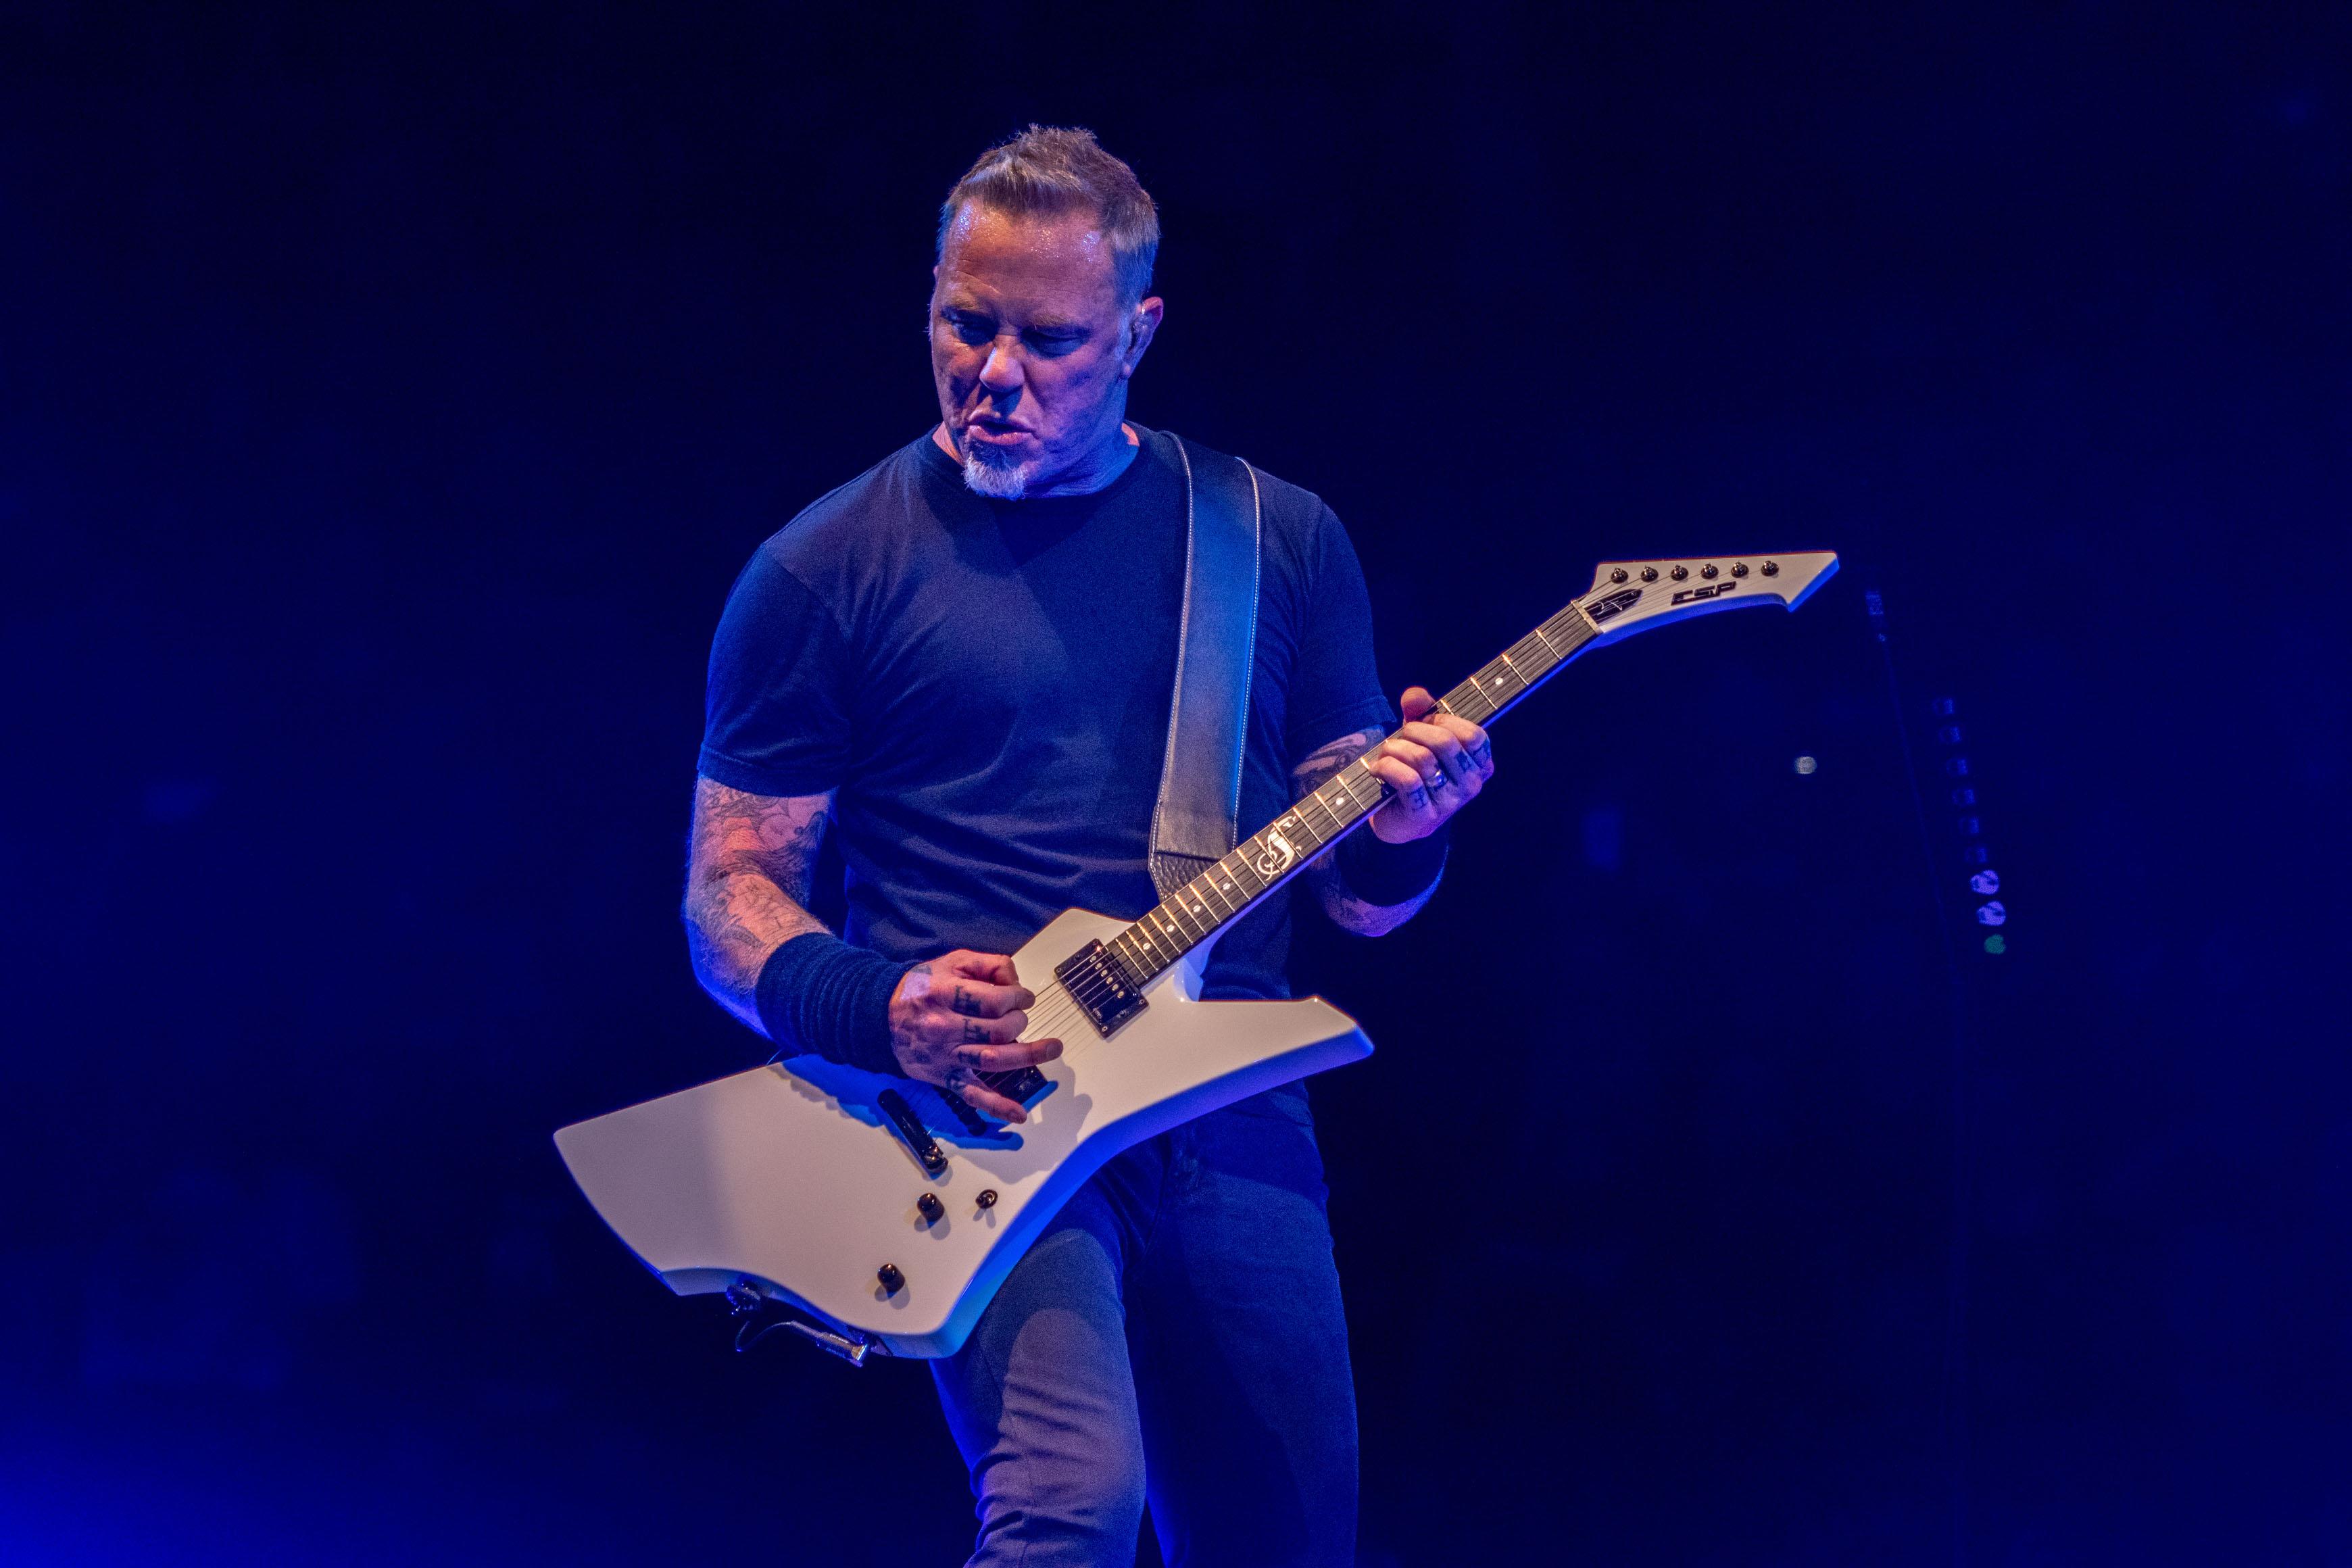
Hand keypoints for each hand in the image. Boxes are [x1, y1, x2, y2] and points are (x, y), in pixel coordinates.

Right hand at [888, 949, 1062, 1122]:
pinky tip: (1018, 1113)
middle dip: (1019, 1021)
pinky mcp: (944, 1076)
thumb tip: (1014, 979)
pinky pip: (972, 1094)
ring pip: (993, 1059)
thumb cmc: (921, 988)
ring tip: (1052, 1049)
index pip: (996, 1000)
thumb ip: (987, 964)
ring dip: (1027, 1055)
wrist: (880, 1017)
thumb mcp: (951, 962)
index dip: (1018, 998)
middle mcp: (945, 1026)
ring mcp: (946, 1055)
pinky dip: (997, 1106)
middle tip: (1019, 1017)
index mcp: (947, 994)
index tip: (1023, 997)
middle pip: (999, 1029)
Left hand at [1364, 686, 1494, 843]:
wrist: (1399, 820)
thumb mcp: (1421, 736)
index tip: (1425, 721)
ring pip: (1422, 759)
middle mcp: (1471, 785)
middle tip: (1400, 736)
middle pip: (1444, 742)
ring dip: (1395, 749)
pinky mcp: (1425, 815)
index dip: (1444, 720)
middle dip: (1414, 731)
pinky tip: (1378, 768)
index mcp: (1481, 764)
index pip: (1474, 734)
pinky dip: (1387, 767)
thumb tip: (1415, 695)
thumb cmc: (1415, 771)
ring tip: (1385, 752)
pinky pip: (1407, 779)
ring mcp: (1450, 802)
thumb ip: (1421, 710)